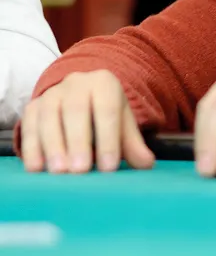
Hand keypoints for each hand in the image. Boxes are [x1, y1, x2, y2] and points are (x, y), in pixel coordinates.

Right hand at [20, 70, 154, 173]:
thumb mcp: (121, 123)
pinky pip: (29, 125)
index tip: (109, 167)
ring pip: (50, 117)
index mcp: (104, 84)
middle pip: (76, 111)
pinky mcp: (32, 107)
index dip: (108, 138)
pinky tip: (36, 168)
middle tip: (80, 170)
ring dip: (53, 146)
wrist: (79, 93)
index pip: (107, 110)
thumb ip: (132, 144)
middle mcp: (77, 84)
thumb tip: (146, 164)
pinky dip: (32, 148)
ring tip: (59, 172)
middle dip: (78, 142)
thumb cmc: (104, 114)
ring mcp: (52, 94)